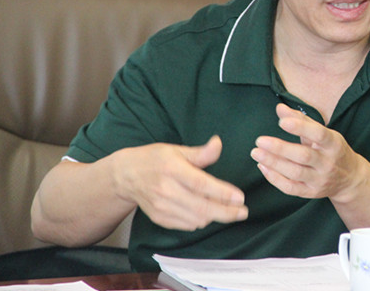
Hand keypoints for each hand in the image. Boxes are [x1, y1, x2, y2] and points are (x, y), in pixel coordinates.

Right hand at [113, 136, 247, 230]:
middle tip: (243, 212)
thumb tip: (218, 143)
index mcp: (173, 170)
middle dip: (226, 212)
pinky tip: (208, 214)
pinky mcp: (159, 218)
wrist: (126, 175)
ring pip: (196, 219)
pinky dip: (200, 221)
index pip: (201, 185)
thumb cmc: (154, 159)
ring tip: (228, 210)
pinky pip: (186, 225)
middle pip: (201, 207)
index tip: (240, 197)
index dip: (223, 193)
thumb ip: (201, 152)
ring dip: (215, 217)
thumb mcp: (177, 150)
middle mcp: (166, 190)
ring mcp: (161, 207)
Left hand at [250, 104, 364, 202]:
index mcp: (333, 144)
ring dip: (273, 163)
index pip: (318, 134)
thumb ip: (300, 120)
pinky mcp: (311, 193)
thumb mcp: (323, 132)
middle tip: (259, 140)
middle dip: (280, 148)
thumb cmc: (332, 149)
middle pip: (304, 156)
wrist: (350, 179)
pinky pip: (291, 188)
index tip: (282, 122)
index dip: (300, 128)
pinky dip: (275, 178)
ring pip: (295, 173)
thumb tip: (280, 108)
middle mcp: (328, 163)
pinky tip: (263, 167)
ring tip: (256, 153)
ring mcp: (320, 180)